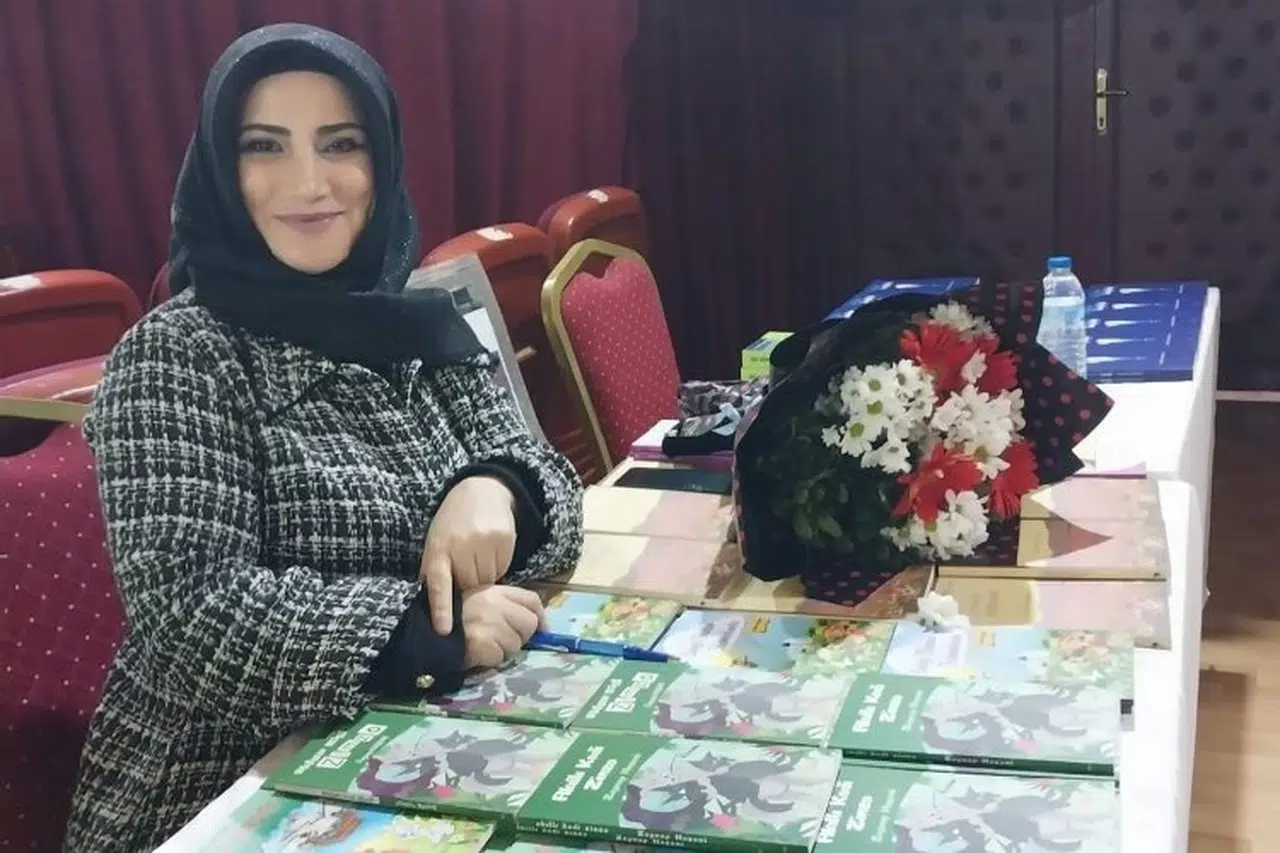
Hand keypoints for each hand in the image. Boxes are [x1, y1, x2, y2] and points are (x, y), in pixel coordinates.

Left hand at [421, 475, 517, 632]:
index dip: (441, 608)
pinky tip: (492, 550)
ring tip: (480, 556)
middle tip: (468, 567)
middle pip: (470, 587)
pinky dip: (499, 566)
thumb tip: (439, 608)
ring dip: (486, 576)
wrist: (481, 493)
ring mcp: (482, 540)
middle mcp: (459, 545)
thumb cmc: (453, 526)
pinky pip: (504, 569)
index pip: (438, 583)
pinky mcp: (503, 537)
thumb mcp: (437, 544)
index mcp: (437, 549)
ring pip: (489, 581)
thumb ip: (437, 571)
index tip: (444, 630)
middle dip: (469, 585)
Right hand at [460, 585, 543, 668]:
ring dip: (503, 649)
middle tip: (503, 639)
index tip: (543, 631)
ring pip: (516, 644)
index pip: (532, 600)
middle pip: (530, 624)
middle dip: (521, 636)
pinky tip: (477, 652)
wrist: (427, 631)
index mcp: (495, 590)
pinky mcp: (482, 643)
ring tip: (485, 644)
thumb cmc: (455, 617)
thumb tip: (538, 625)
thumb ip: (505, 607)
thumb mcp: (481, 601)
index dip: (541, 617)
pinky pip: (499, 657)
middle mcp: (495, 604)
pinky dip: (490, 659)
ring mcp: (489, 623)